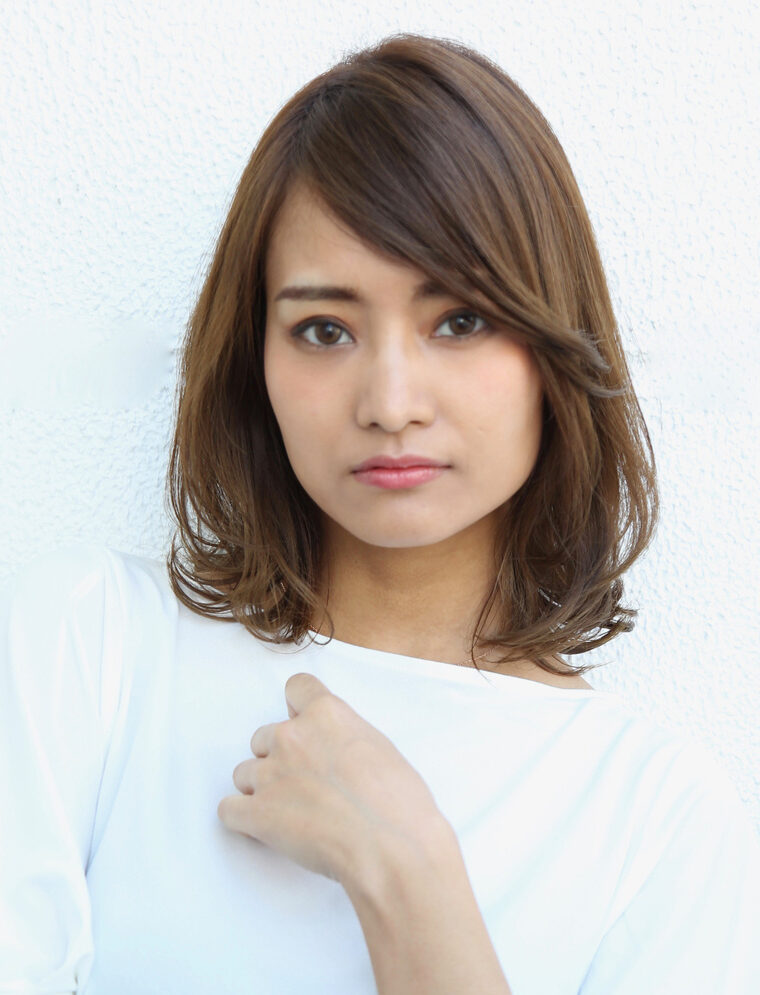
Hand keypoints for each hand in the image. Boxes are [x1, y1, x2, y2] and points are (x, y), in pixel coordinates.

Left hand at [217, 672, 449, 887]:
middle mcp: (292, 736)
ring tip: (290, 813)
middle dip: (278, 758)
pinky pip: (228, 810)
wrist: (390, 847)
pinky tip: (265, 829)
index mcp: (326, 714)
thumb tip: (335, 752)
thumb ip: (344, 737)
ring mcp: (270, 774)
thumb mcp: (379, 748)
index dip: (298, 710)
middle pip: (263, 737)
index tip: (303, 727)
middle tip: (305, 785)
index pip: (295, 688)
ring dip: (260, 789)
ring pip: (244, 773)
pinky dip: (243, 820)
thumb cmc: (399, 803)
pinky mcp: (257, 813)